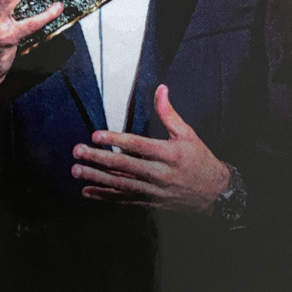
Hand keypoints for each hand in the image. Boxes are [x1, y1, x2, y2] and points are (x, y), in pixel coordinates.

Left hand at [72, 84, 229, 214]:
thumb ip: (169, 113)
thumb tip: (161, 90)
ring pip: (120, 185)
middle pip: (124, 166)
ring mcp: (154, 191)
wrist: (214, 193)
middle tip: (78, 151)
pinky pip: (124, 199)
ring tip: (77, 171)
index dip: (115, 140)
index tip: (96, 135)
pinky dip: (105, 196)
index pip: (137, 145)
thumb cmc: (200, 159)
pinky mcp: (150, 202)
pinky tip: (88, 191)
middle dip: (98, 159)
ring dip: (96, 178)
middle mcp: (160, 174)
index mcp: (169, 154)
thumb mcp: (188, 134)